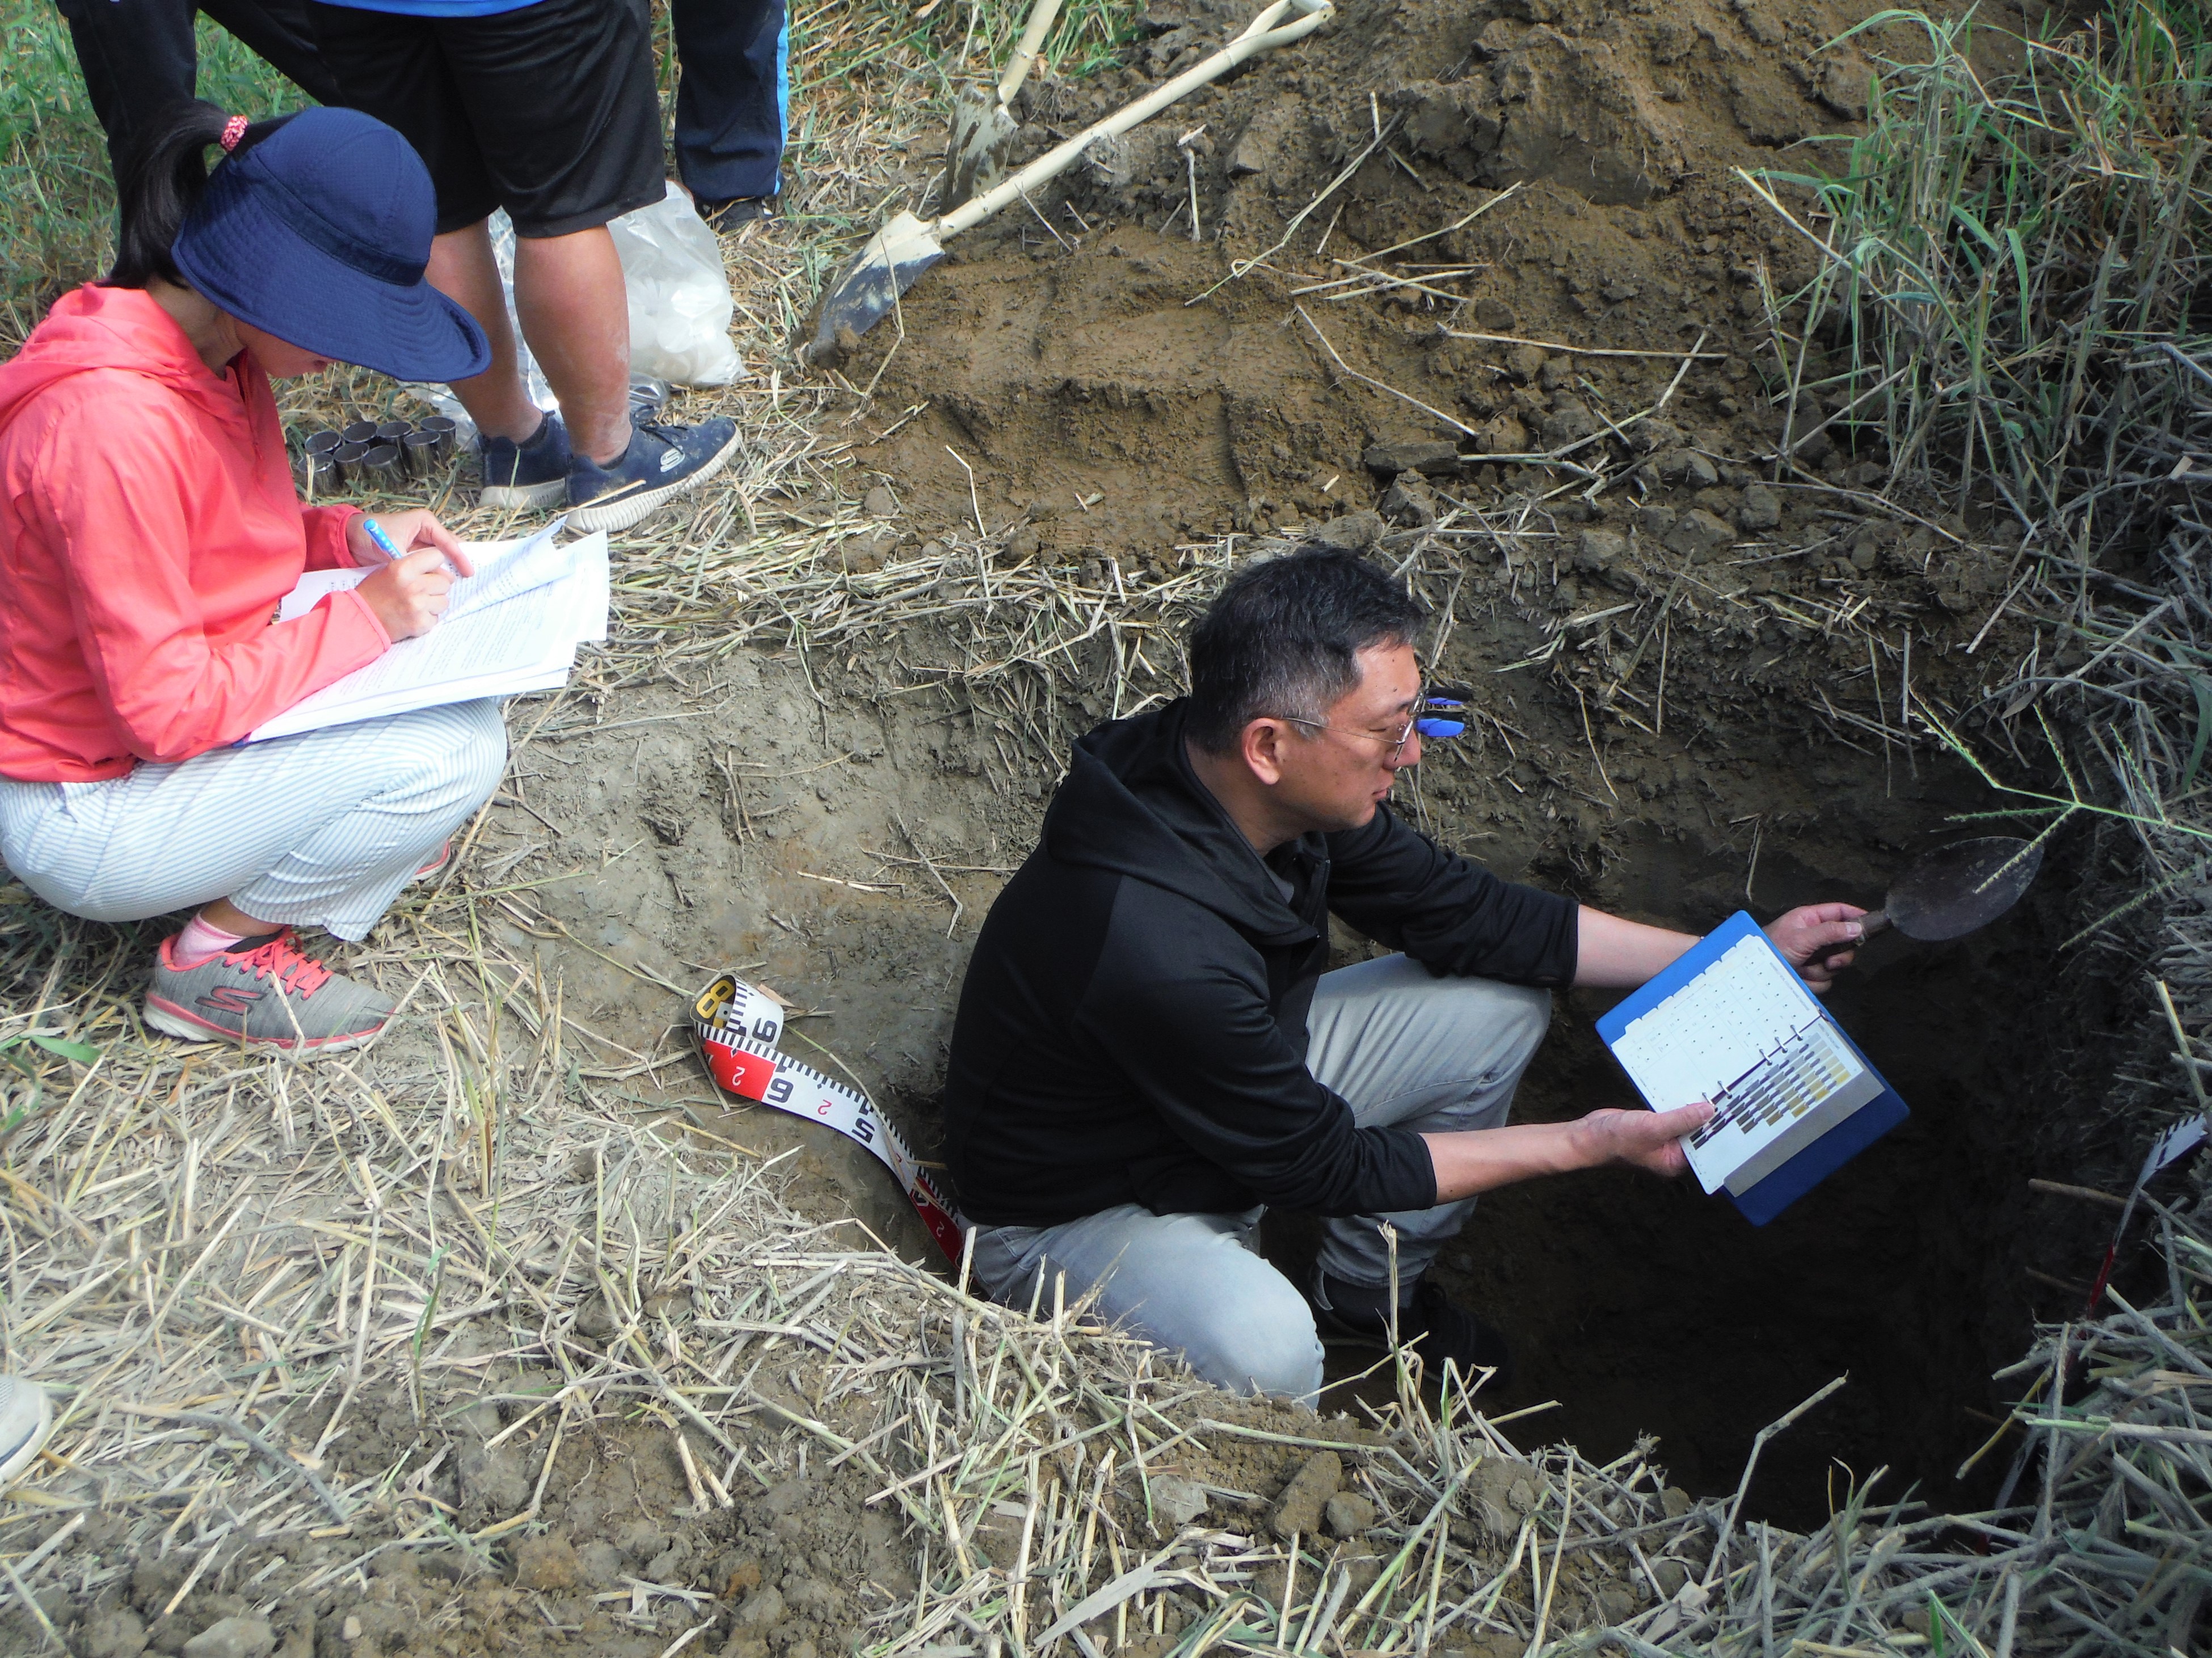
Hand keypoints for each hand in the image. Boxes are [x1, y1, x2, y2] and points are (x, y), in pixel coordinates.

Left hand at [345, 508, 471, 575]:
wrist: (348, 539)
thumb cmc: (370, 535)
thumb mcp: (395, 549)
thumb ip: (418, 564)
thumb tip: (442, 577)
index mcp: (425, 522)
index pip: (448, 541)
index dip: (459, 558)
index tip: (468, 572)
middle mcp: (426, 531)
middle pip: (448, 550)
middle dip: (456, 564)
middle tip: (467, 580)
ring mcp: (420, 544)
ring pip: (440, 559)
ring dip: (445, 572)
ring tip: (454, 586)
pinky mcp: (413, 554)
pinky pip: (429, 565)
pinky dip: (433, 574)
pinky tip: (439, 585)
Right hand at [357, 546, 462, 640]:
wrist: (361, 618)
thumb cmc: (375, 592)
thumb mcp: (389, 569)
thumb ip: (414, 565)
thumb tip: (442, 569)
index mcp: (404, 568)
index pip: (437, 556)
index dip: (434, 563)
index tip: (430, 569)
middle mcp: (414, 586)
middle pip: (445, 581)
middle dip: (436, 586)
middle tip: (421, 590)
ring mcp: (419, 606)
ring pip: (444, 600)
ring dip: (433, 603)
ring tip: (416, 604)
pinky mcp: (421, 623)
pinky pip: (437, 618)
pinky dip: (427, 618)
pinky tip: (413, 616)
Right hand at [1573, 1103, 1713, 1177]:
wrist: (1587, 1136)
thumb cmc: (1617, 1140)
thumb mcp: (1653, 1128)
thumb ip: (1682, 1119)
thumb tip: (1709, 1111)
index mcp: (1675, 1162)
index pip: (1705, 1148)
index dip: (1719, 1131)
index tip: (1733, 1114)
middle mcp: (1672, 1153)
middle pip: (1697, 1134)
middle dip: (1708, 1118)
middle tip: (1726, 1097)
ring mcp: (1662, 1139)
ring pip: (1685, 1122)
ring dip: (1693, 1108)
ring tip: (1712, 1091)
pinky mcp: (1653, 1126)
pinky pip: (1672, 1115)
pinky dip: (1678, 1105)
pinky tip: (1687, 1090)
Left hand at [1764, 902, 1868, 992]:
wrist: (1756, 975)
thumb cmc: (1771, 949)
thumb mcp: (1801, 937)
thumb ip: (1829, 932)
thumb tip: (1856, 928)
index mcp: (1809, 919)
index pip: (1839, 912)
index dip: (1856, 916)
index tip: (1871, 923)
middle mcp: (1813, 936)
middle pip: (1844, 943)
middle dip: (1837, 956)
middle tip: (1827, 960)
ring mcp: (1813, 956)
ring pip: (1835, 965)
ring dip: (1819, 970)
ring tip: (1802, 968)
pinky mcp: (1811, 973)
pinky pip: (1825, 980)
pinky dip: (1813, 981)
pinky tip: (1799, 977)